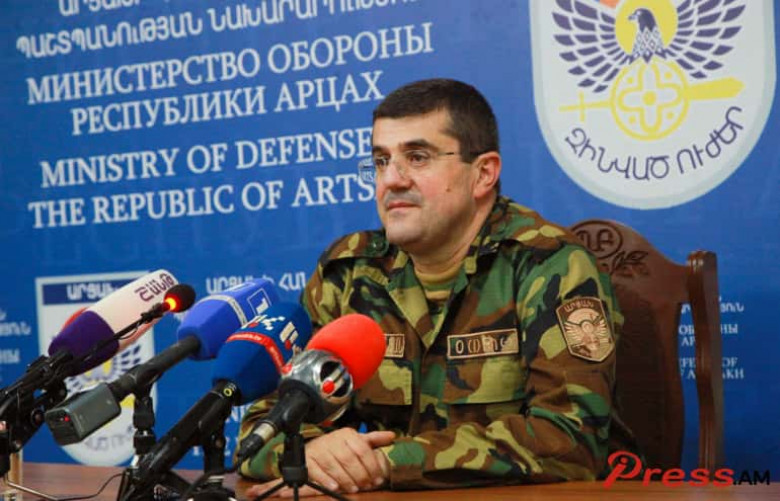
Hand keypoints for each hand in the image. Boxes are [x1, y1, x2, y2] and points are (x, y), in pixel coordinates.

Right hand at [244, 428, 394, 498]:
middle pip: (349, 459)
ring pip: (334, 466)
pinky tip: (335, 487)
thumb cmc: (338, 447)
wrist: (313, 448)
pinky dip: (326, 480)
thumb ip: (373, 440)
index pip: (362, 449)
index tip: (377, 478)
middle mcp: (333, 439)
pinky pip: (317, 470)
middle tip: (366, 485)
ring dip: (345, 479)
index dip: (372, 466)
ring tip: (353, 488)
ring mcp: (320, 449)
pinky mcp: (308, 459)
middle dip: (360, 475)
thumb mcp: (356, 442)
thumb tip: (392, 435)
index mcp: (347, 434)